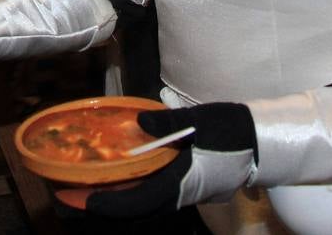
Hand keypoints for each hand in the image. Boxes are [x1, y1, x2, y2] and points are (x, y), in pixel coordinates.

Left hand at [85, 103, 255, 217]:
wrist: (263, 140)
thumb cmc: (232, 128)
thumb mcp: (200, 120)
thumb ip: (167, 122)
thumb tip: (138, 120)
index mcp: (183, 182)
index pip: (139, 202)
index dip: (108, 205)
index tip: (80, 201)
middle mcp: (182, 195)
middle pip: (136, 211)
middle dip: (101, 210)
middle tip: (68, 202)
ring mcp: (187, 195)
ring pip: (144, 207)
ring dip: (115, 204)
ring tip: (84, 194)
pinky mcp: (190, 189)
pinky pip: (154, 198)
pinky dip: (132, 195)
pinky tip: (118, 183)